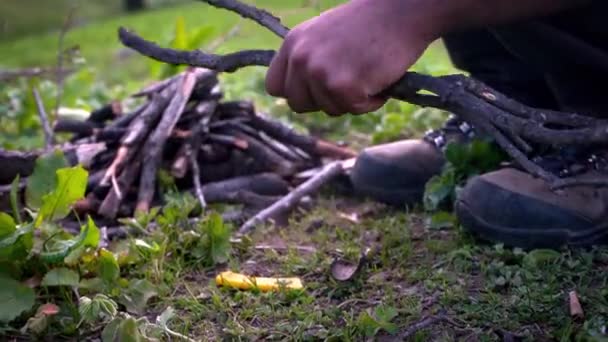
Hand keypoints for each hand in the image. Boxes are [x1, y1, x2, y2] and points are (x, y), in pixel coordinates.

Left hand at [265, 0, 436, 115]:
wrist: (400, 11)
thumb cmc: (368, 24)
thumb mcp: (323, 35)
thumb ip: (307, 59)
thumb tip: (298, 93)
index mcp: (293, 44)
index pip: (275, 86)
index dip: (297, 92)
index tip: (315, 90)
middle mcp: (301, 58)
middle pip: (298, 104)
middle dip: (323, 100)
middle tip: (349, 82)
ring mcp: (320, 73)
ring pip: (329, 109)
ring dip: (351, 99)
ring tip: (367, 72)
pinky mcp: (343, 87)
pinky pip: (354, 109)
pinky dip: (371, 101)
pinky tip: (379, 77)